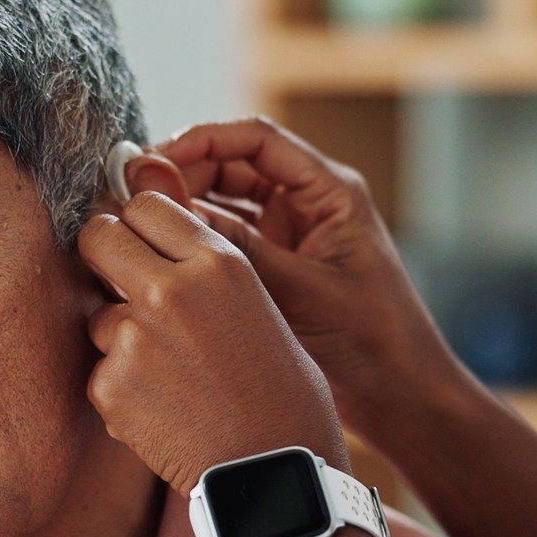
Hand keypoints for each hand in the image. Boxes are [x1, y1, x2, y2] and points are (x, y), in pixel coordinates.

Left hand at [77, 189, 348, 494]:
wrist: (276, 473)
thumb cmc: (280, 392)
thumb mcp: (257, 306)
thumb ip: (202, 267)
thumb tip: (145, 225)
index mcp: (217, 261)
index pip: (144, 205)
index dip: (138, 225)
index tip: (141, 243)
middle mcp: (170, 288)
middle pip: (98, 237)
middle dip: (105, 256)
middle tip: (121, 283)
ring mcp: (134, 337)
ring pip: (98, 315)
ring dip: (121, 337)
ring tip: (172, 375)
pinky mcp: (111, 386)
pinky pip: (100, 372)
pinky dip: (123, 390)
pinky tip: (165, 411)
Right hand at [154, 117, 469, 438]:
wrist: (402, 398)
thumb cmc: (373, 340)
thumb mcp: (300, 290)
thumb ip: (237, 247)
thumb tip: (170, 207)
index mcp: (330, 192)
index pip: (256, 139)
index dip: (201, 140)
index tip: (153, 160)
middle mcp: (309, 206)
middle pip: (233, 165)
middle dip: (183, 174)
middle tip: (134, 196)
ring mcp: (293, 238)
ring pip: (226, 204)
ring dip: (186, 210)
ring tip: (139, 226)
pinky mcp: (280, 270)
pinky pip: (229, 243)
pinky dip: (197, 246)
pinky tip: (162, 259)